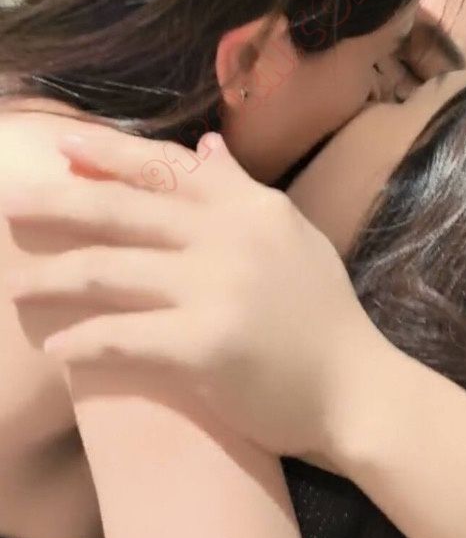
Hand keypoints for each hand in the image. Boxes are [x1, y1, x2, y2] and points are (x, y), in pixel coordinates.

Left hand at [0, 129, 386, 459]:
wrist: (357, 392)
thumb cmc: (324, 320)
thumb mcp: (295, 240)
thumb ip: (245, 193)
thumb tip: (206, 146)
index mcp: (251, 208)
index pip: (166, 168)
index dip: (107, 153)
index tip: (58, 146)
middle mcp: (231, 237)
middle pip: (121, 210)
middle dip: (55, 204)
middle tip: (6, 204)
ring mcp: (218, 288)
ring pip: (109, 271)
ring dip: (52, 278)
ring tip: (16, 287)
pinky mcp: (206, 344)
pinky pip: (122, 336)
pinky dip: (82, 342)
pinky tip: (56, 348)